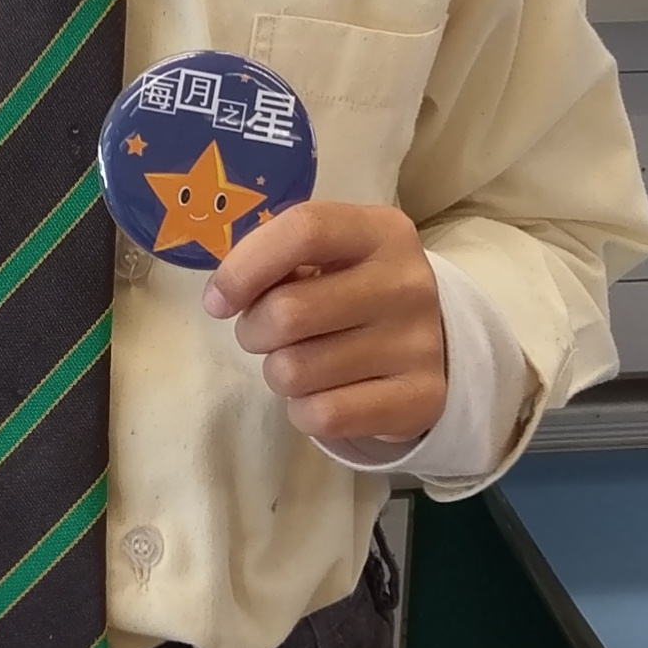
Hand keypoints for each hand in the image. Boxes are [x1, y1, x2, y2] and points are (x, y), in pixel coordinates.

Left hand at [205, 202, 445, 451]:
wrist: (429, 345)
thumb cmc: (354, 291)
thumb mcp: (331, 256)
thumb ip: (281, 259)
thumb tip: (226, 294)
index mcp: (382, 232)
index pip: (305, 231)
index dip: (245, 267)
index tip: (218, 300)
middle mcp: (407, 283)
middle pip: (288, 312)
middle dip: (253, 331)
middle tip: (264, 334)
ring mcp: (419, 344)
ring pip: (295, 372)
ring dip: (279, 373)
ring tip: (301, 362)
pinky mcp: (421, 398)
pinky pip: (323, 416)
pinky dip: (303, 411)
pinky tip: (321, 395)